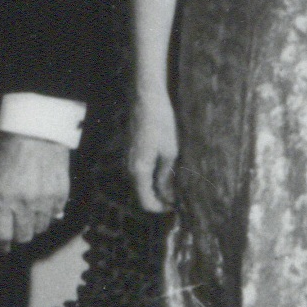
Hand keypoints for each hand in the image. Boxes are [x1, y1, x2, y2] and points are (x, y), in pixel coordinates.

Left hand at [0, 133, 71, 250]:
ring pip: (41, 227)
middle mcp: (24, 204)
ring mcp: (45, 200)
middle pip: (24, 235)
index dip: (3, 246)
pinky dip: (52, 212)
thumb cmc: (11, 146)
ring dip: (36, 224)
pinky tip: (47, 203)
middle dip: (20, 236)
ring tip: (33, 215)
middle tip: (19, 232)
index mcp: (3, 198)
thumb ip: (1, 199)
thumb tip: (9, 219)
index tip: (4, 250)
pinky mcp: (61, 194)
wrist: (38, 128)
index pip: (3, 234)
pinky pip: (57, 214)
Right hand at [127, 89, 177, 215]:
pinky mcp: (130, 151)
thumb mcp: (170, 152)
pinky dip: (152, 176)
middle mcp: (128, 168)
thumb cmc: (160, 123)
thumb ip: (166, 176)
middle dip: (160, 198)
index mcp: (138, 171)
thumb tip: (168, 195)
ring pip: (141, 182)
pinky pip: (139, 171)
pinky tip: (166, 169)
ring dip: (156, 187)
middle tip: (179, 197)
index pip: (146, 202)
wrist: (146, 98)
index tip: (176, 208)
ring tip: (175, 183)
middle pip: (142, 194)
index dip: (161, 209)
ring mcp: (127, 159)